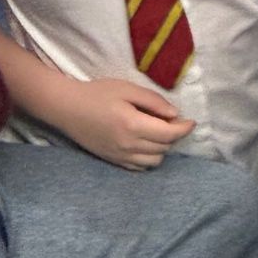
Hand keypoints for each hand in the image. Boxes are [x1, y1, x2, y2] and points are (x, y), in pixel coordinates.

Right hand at [60, 77, 195, 168]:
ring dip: (162, 148)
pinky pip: (140, 168)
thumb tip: (174, 114)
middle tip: (172, 122)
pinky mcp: (114, 161)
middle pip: (164, 147)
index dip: (184, 128)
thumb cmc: (97, 93)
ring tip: (157, 133)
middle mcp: (129, 145)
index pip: (169, 134)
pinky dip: (148, 158)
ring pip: (154, 161)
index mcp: (133, 125)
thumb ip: (153, 101)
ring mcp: (121, 156)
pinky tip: (145, 145)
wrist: (67, 108)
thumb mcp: (126, 89)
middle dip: (174, 135)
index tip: (191, 121)